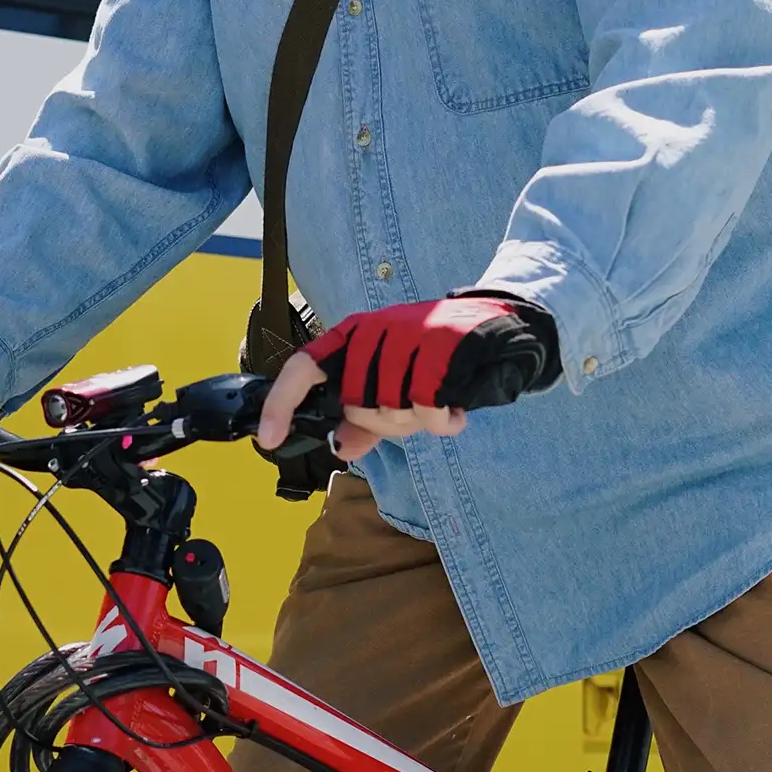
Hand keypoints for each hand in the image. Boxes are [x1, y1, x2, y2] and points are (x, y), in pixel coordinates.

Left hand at [257, 295, 557, 462]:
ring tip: (440, 406)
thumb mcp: (398, 384)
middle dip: (387, 425)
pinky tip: (454, 413)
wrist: (503, 324)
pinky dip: (443, 422)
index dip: (281, 403)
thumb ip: (367, 419)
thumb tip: (339, 447)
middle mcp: (374, 331)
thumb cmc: (444, 357)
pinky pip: (427, 407)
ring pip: (392, 410)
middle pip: (356, 407)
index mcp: (355, 337)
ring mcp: (407, 334)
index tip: (268, 439)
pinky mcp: (441, 345)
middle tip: (417, 413)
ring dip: (420, 422)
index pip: (303, 367)